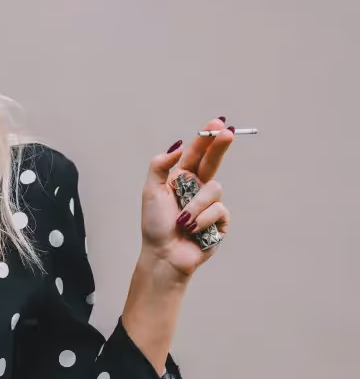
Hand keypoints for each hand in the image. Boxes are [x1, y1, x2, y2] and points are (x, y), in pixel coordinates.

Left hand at [140, 116, 233, 279]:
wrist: (164, 254)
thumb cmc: (155, 224)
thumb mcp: (151, 191)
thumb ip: (160, 165)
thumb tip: (178, 146)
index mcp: (180, 179)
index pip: (196, 154)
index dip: (206, 139)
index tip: (217, 123)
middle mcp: (197, 188)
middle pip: (213, 162)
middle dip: (220, 147)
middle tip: (227, 132)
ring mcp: (210, 204)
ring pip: (214, 191)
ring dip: (195, 207)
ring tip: (182, 222)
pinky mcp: (220, 221)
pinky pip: (219, 211)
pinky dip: (203, 221)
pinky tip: (193, 230)